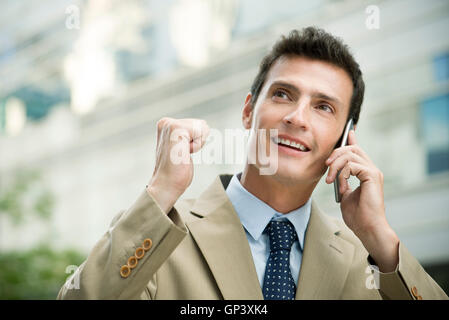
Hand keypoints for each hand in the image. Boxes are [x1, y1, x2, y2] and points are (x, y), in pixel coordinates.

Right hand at [147, 117, 209, 212]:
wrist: (166, 185)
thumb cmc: (175, 171)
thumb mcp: (182, 147)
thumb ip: (189, 136)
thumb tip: (204, 126)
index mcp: (166, 124)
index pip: (198, 125)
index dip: (196, 142)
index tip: (181, 152)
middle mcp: (166, 122)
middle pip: (202, 124)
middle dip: (198, 142)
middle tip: (182, 154)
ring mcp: (170, 124)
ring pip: (203, 127)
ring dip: (197, 145)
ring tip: (182, 154)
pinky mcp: (176, 129)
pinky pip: (201, 133)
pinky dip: (197, 146)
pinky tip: (184, 153)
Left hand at [325, 130, 398, 271]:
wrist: (367, 228)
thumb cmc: (358, 216)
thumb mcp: (346, 195)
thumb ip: (342, 183)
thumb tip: (335, 175)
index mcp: (366, 173)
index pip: (359, 150)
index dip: (352, 139)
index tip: (348, 131)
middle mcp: (372, 170)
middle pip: (353, 148)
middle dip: (336, 153)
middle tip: (326, 165)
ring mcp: (373, 172)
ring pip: (350, 154)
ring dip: (335, 165)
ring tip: (330, 180)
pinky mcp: (372, 176)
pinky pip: (352, 165)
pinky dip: (342, 173)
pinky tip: (340, 184)